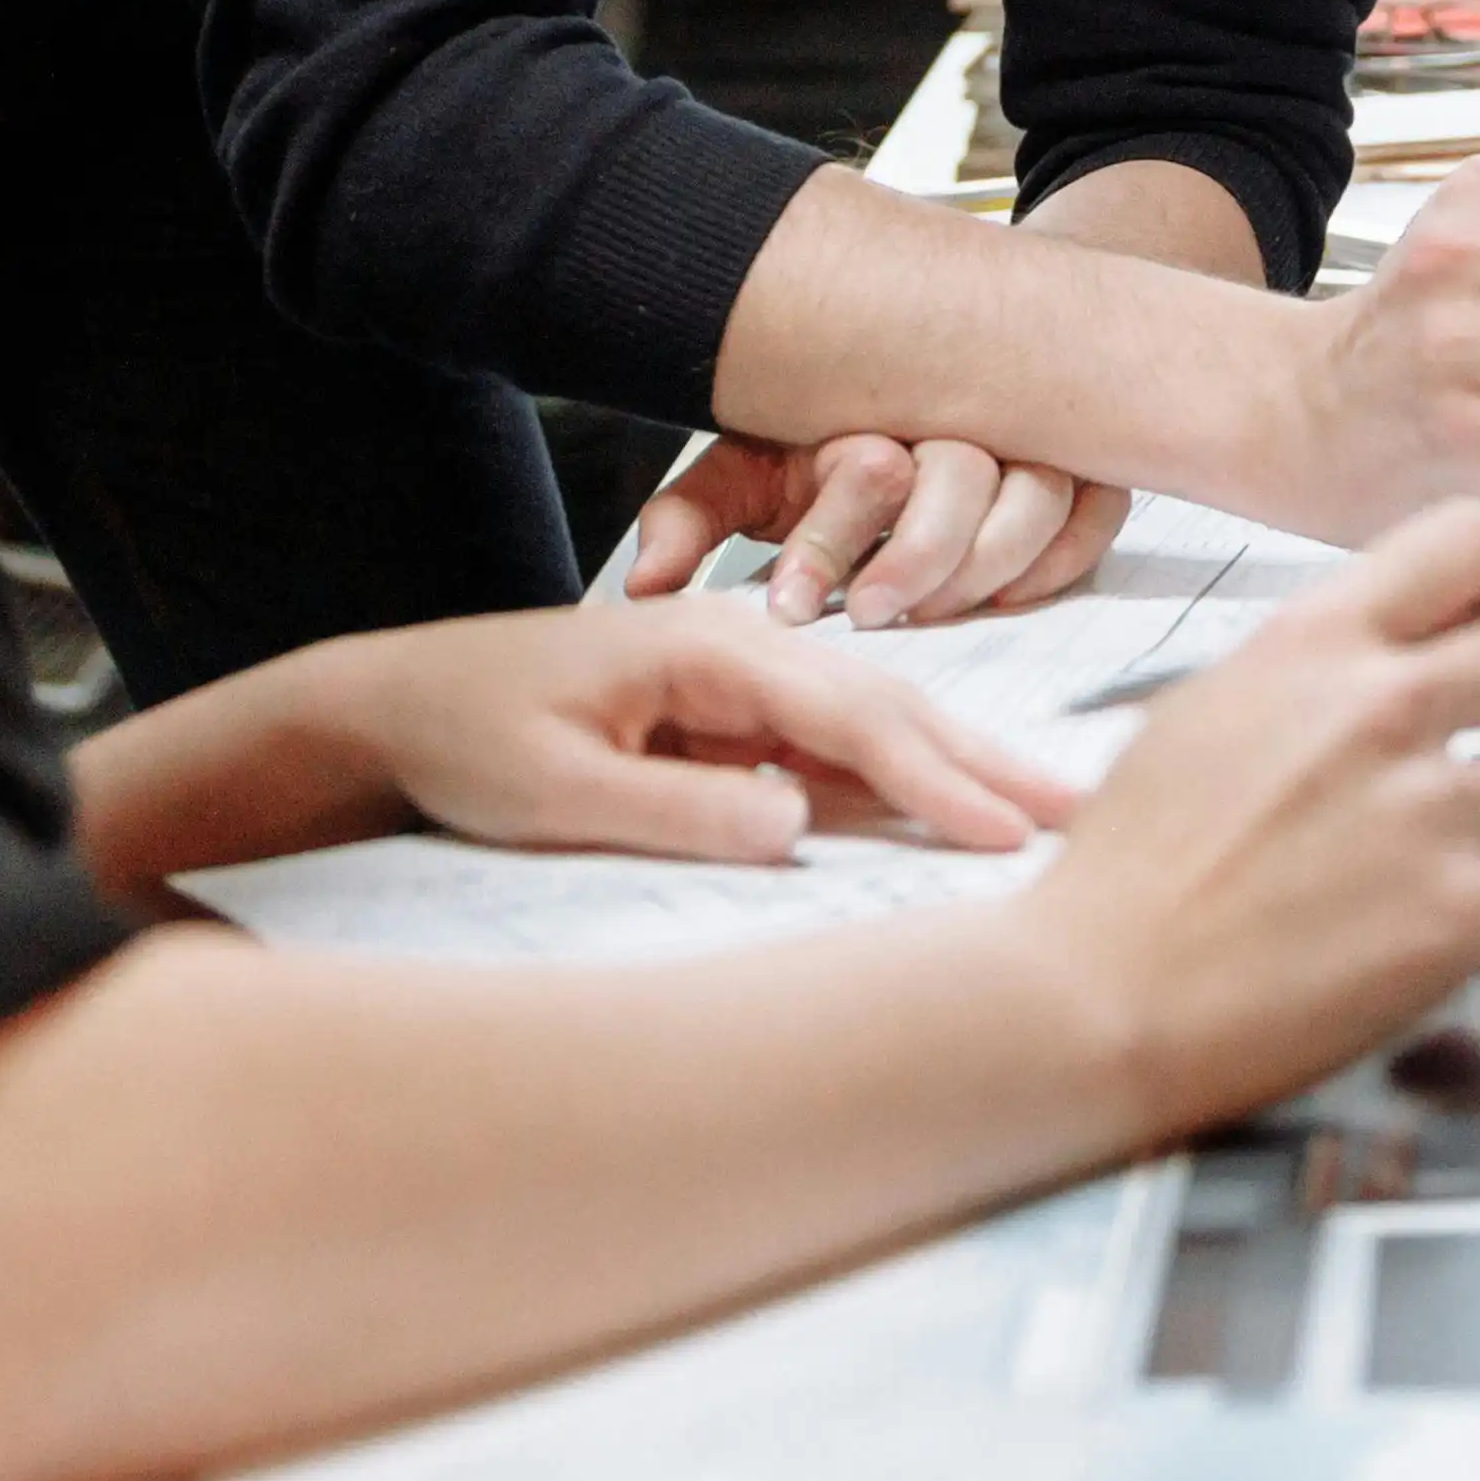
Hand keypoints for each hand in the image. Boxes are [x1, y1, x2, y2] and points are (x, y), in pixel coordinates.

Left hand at [315, 603, 1086, 862]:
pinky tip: (953, 805)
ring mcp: (740, 681)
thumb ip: (677, 808)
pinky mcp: (730, 718)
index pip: (850, 715)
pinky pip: (833, 749)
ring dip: (958, 767)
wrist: (397, 701)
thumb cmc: (466, 735)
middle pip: (888, 706)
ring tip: (1047, 808)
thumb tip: (798, 823)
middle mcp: (741, 651)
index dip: (935, 778)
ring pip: (872, 724)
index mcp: (708, 651)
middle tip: (1082, 812)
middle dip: (986, 761)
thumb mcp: (554, 791)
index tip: (1005, 829)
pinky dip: (902, 776)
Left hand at [622, 432, 1132, 626]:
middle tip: (873, 613)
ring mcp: (1027, 441)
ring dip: (990, 562)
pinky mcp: (1082, 470)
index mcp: (869, 416)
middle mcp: (956, 420)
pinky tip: (1010, 594)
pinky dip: (1058, 558)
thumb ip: (693, 519)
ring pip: (1039, 494)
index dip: (831, 545)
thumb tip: (643, 586)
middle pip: (963, 478)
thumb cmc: (822, 443)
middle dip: (917, 556)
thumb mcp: (745, 471)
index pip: (865, 472)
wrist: (930, 359)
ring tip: (934, 613)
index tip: (795, 609)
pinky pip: (1095, 514)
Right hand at [1031, 505, 1479, 1130]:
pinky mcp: (1460, 912)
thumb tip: (1382, 657)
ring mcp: (1429, 808)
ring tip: (1438, 859)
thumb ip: (1309, 671)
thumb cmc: (1126, 873)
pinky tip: (1447, 923)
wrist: (1095, 999)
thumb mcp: (1204, 710)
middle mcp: (1382, 706)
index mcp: (1314, 643)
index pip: (1468, 542)